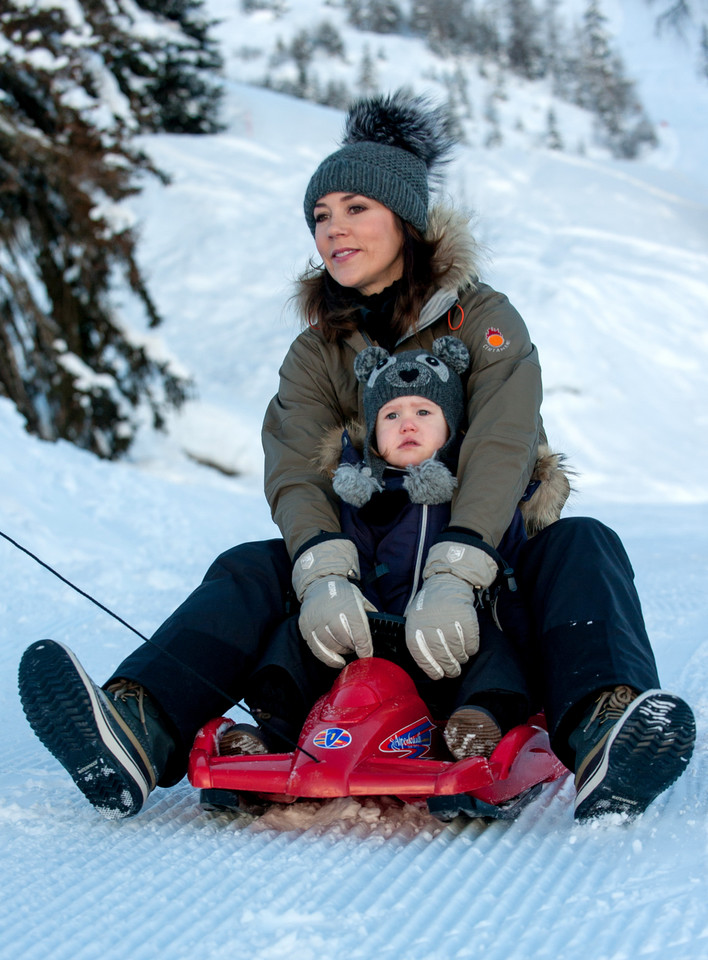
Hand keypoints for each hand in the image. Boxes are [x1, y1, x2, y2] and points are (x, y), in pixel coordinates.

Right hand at [292, 539, 375, 668]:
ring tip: (345, 647)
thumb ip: (369, 615)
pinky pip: (317, 649)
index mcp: (348, 607)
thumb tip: (380, 630)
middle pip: (345, 641)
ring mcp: (316, 621)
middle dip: (353, 647)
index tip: (367, 656)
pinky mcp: (306, 627)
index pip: (359, 634)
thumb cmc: (341, 593)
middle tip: (355, 646)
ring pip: (332, 646)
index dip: (365, 648)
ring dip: (341, 651)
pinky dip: (328, 658)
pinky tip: (336, 660)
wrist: (320, 583)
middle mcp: (331, 614)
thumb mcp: (360, 599)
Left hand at [405, 541, 497, 679]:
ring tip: (461, 658)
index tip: (439, 675)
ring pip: (458, 651)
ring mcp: (449, 621)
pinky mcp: (466, 618)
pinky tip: (469, 647)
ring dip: (461, 658)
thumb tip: (427, 665)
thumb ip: (418, 639)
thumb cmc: (429, 606)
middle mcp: (431, 625)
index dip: (432, 669)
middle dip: (450, 668)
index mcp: (415, 627)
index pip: (422, 656)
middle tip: (454, 672)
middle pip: (442, 656)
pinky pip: (471, 642)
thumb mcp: (414, 619)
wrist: (447, 583)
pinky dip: (471, 648)